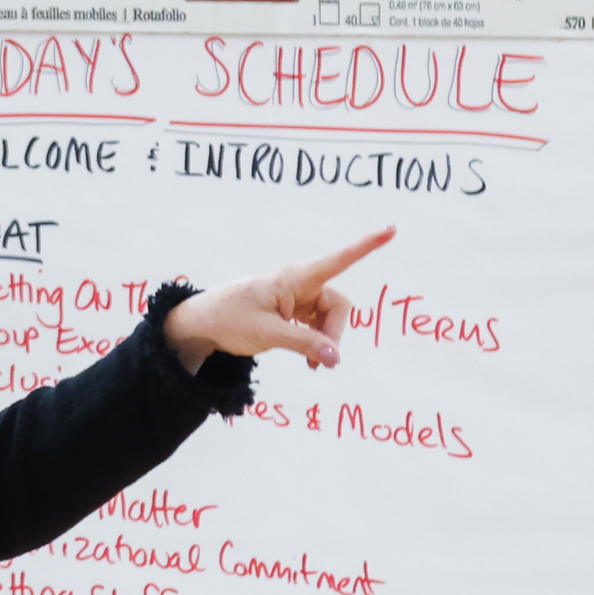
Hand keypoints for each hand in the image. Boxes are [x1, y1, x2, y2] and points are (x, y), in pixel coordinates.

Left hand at [162, 232, 398, 372]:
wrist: (202, 323)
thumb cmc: (229, 319)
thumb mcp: (267, 334)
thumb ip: (304, 344)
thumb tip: (336, 358)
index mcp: (293, 278)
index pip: (337, 260)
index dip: (366, 246)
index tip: (391, 230)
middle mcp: (299, 283)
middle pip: (337, 305)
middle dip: (335, 333)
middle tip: (320, 362)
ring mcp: (297, 297)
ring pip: (329, 318)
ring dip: (325, 342)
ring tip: (312, 365)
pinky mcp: (293, 310)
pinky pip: (317, 325)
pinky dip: (316, 343)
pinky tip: (309, 360)